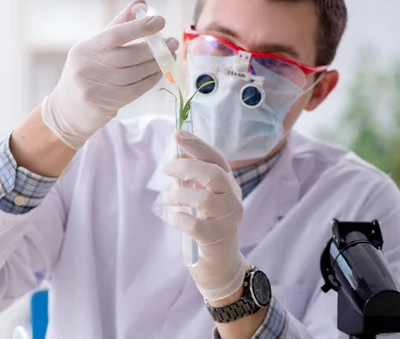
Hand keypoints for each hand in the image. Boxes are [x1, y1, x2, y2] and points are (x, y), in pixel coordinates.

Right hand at [41, 0, 178, 148]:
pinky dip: (150, 80)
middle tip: (171, 43)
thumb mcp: (96, 48)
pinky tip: (158, 72)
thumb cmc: (86, 72)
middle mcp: (87, 67)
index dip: (140, 27)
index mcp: (86, 48)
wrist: (67, 109)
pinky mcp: (105, 104)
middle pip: (130, 56)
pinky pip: (136, 89)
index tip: (160, 21)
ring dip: (156, 64)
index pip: (115, 34)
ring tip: (168, 57)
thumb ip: (119, 25)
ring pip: (136, 73)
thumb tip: (141, 2)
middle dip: (155, 49)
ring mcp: (95, 87)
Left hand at [163, 130, 246, 300]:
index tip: (177, 133)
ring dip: (178, 195)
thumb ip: (192, 179)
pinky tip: (173, 219)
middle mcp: (233, 200)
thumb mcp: (202, 198)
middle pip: (214, 174)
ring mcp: (228, 220)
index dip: (197, 144)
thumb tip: (176, 155)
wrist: (221, 266)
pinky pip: (195, 224)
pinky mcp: (217, 239)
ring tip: (166, 199)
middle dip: (187, 166)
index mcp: (229, 186)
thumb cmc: (208, 226)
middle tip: (165, 169)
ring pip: (205, 199)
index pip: (217, 158)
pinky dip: (179, 218)